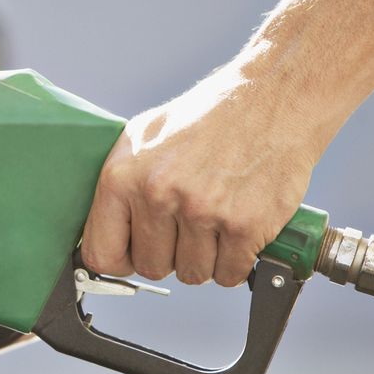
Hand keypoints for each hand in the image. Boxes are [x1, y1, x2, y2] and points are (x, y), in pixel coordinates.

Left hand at [79, 65, 322, 285]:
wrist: (271, 99)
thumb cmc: (207, 117)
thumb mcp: (144, 136)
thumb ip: (119, 186)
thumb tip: (103, 231)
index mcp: (123, 176)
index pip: (102, 254)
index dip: (120, 260)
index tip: (134, 255)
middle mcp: (158, 194)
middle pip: (151, 268)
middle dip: (168, 256)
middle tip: (185, 228)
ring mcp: (202, 212)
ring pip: (192, 274)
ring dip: (204, 258)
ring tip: (213, 222)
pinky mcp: (244, 225)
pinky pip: (229, 275)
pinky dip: (235, 262)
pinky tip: (236, 230)